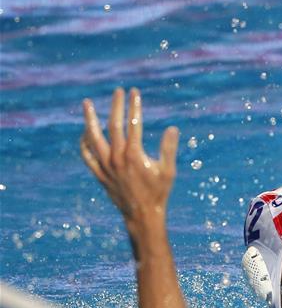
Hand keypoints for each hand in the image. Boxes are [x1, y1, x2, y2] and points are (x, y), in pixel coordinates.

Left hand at [80, 88, 178, 233]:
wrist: (143, 215)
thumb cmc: (159, 192)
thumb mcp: (168, 171)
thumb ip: (169, 149)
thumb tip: (172, 128)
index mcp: (134, 154)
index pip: (133, 123)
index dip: (134, 105)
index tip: (134, 92)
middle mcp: (117, 158)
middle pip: (113, 125)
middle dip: (115, 106)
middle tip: (117, 91)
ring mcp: (106, 166)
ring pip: (93, 137)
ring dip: (89, 119)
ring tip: (87, 104)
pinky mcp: (99, 174)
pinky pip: (87, 155)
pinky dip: (84, 142)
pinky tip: (84, 133)